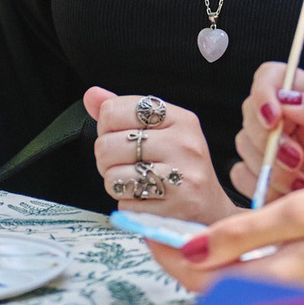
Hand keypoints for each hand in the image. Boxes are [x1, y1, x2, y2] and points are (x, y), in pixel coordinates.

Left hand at [84, 88, 238, 224]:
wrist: (211, 209)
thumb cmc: (179, 166)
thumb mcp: (161, 131)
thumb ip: (124, 111)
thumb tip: (92, 95)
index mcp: (180, 119)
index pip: (114, 110)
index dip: (106, 126)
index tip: (118, 135)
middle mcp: (183, 145)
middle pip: (107, 145)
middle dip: (106, 159)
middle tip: (123, 163)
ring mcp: (181, 178)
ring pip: (112, 176)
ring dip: (115, 183)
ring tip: (134, 181)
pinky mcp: (174, 209)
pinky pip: (125, 203)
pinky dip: (127, 203)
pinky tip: (145, 199)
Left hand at [147, 176, 303, 297]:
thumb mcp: (303, 211)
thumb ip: (245, 234)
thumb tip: (191, 249)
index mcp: (278, 280)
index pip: (203, 281)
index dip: (168, 257)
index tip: (145, 231)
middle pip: (217, 296)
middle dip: (187, 267)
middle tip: (167, 232)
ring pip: (242, 298)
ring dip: (215, 273)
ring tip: (201, 239)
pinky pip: (270, 298)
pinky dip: (247, 278)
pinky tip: (248, 254)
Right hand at [230, 66, 303, 203]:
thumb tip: (290, 99)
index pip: (271, 76)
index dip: (264, 93)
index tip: (273, 119)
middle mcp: (286, 121)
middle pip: (251, 111)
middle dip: (271, 142)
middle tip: (298, 163)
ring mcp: (270, 149)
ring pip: (244, 144)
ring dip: (272, 169)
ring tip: (302, 184)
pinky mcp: (259, 176)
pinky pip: (240, 174)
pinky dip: (262, 187)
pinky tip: (287, 195)